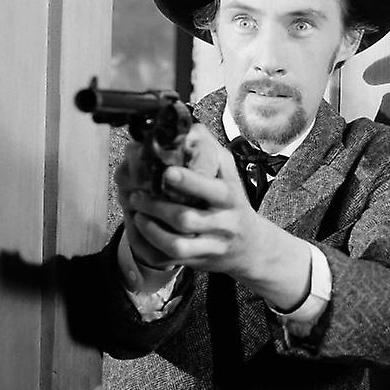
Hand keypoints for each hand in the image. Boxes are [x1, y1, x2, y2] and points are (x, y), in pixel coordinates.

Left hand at [123, 129, 259, 274]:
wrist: (252, 246)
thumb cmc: (234, 203)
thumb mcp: (229, 173)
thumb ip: (209, 151)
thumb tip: (186, 128)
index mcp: (230, 197)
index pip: (210, 190)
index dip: (187, 181)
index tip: (167, 172)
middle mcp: (223, 223)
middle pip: (187, 218)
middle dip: (157, 207)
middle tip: (137, 194)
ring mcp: (212, 245)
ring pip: (177, 244)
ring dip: (152, 228)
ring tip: (138, 212)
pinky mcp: (199, 261)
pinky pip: (172, 258)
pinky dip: (153, 244)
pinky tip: (144, 229)